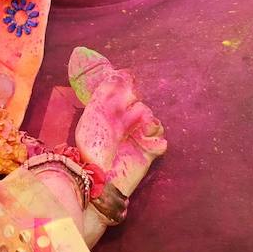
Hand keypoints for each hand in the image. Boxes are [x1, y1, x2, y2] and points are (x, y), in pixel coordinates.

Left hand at [70, 48, 166, 196]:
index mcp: (109, 113)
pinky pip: (161, 141)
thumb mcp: (93, 116)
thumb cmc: (92, 148)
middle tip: (125, 114)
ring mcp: (137, 137)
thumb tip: (118, 73)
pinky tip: (147, 140)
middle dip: (133, 105)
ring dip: (147, 120)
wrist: (100, 178)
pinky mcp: (148, 152)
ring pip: (152, 118)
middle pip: (138, 103)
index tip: (128, 80)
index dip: (126, 86)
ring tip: (138, 127)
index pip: (123, 92)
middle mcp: (124, 123)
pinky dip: (156, 139)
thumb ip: (104, 94)